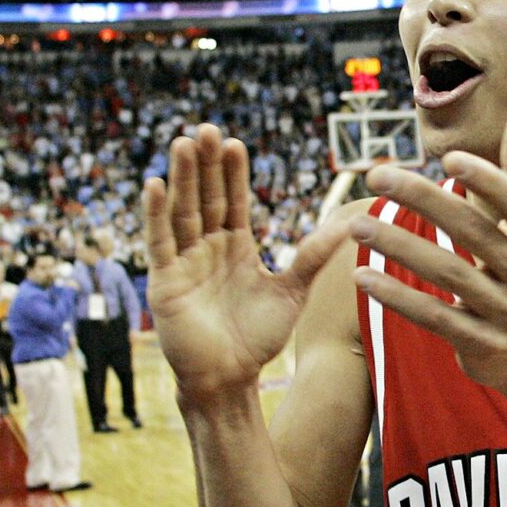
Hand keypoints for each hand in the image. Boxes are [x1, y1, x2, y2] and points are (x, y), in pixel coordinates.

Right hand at [142, 124, 349, 400]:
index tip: (234, 142)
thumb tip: (351, 226)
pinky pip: (159, 242)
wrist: (231, 378)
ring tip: (183, 143)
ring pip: (183, 211)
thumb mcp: (292, 290)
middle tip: (206, 128)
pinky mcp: (165, 281)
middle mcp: (207, 248)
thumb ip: (314, 256)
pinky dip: (156, 214)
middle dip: (207, 165)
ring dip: (182, 178)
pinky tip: (155, 184)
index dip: (233, 173)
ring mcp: (184, 262)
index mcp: (235, 247)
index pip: (233, 201)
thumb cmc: (259, 338)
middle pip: (206, 197)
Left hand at [350, 112, 506, 392]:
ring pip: (448, 273)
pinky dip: (398, 297)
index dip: (488, 180)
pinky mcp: (485, 345)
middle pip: (474, 232)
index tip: (448, 157)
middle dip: (422, 200)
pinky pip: (436, 316)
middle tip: (376, 175)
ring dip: (399, 247)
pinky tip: (363, 278)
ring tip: (357, 227)